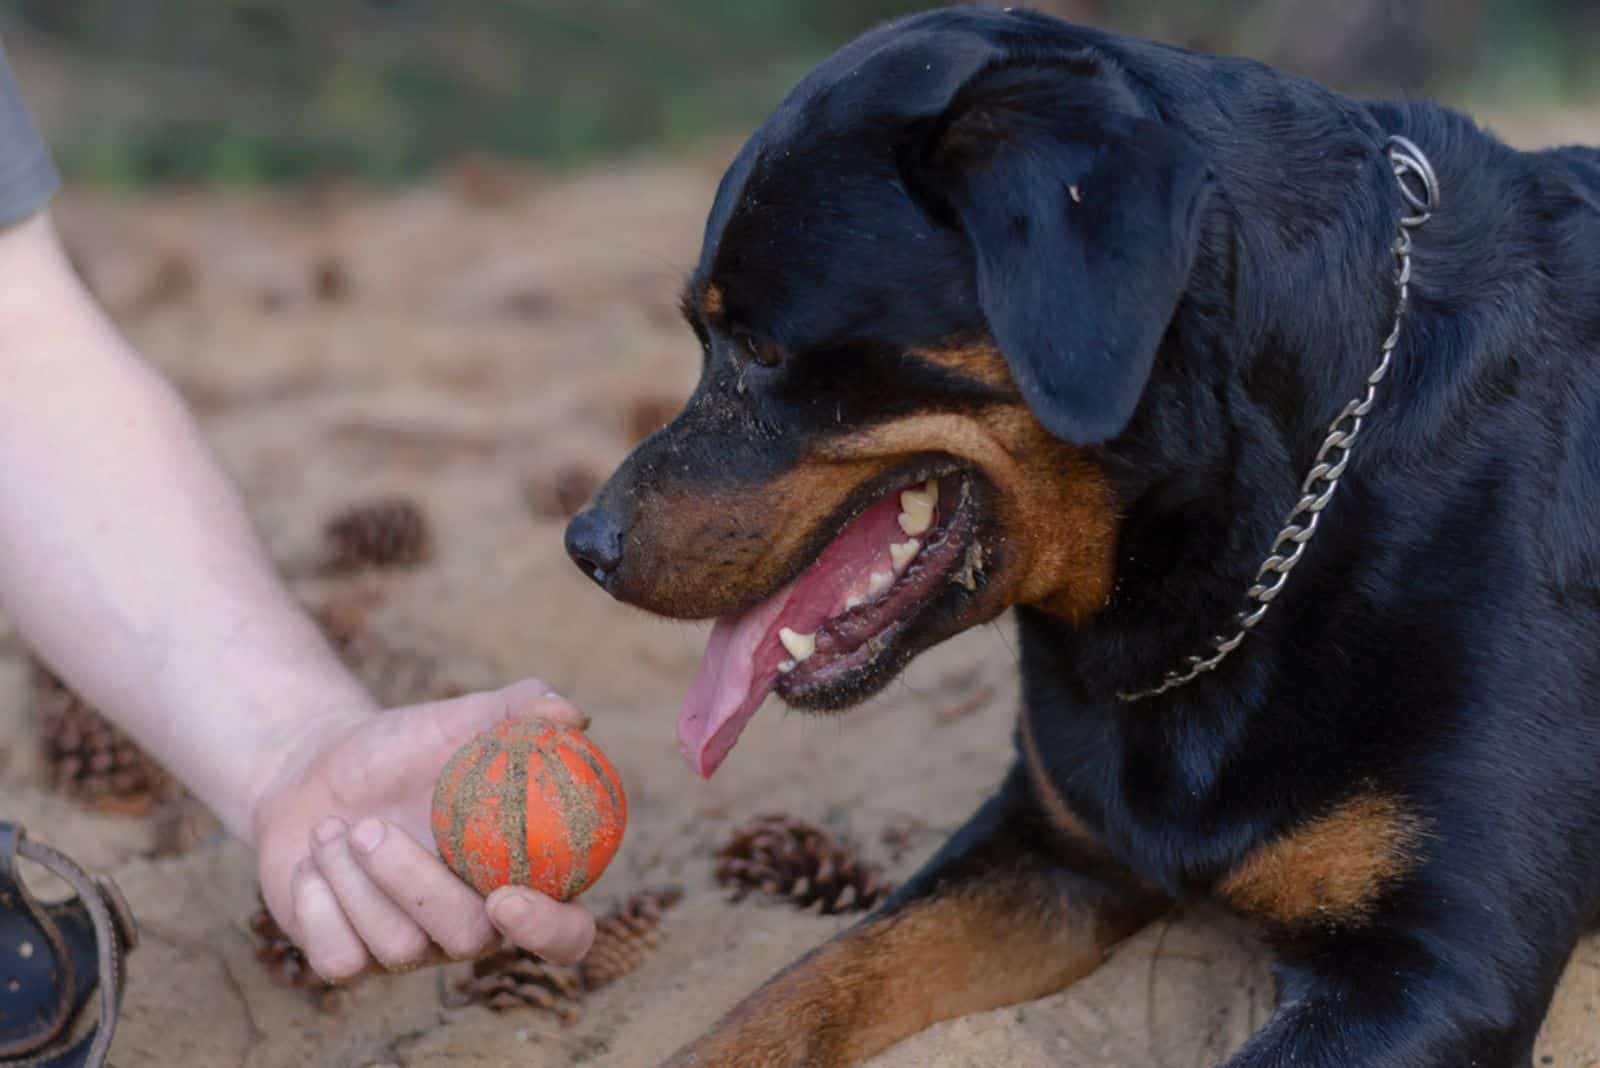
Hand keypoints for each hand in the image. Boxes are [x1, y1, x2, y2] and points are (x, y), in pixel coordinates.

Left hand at [251, 679, 596, 979]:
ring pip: (397, 948)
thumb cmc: (403, 749)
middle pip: (468, 939)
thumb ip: (519, 711)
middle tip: (368, 826)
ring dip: (352, 877)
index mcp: (519, 879)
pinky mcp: (351, 960)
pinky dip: (316, 902)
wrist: (315, 770)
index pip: (567, 934)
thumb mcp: (459, 721)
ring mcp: (412, 951)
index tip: (504, 897)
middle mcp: (473, 927)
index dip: (548, 930)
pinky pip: (340, 959)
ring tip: (332, 827)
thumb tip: (572, 715)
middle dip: (413, 882)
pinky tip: (312, 863)